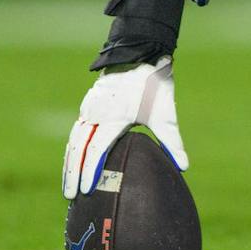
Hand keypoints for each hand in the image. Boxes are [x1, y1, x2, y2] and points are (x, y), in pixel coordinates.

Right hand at [62, 57, 186, 197]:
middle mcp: (96, 113)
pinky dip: (72, 148)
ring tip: (67, 183)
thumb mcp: (165, 114)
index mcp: (113, 117)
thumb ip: (171, 141)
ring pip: (74, 139)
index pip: (96, 149)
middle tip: (70, 196)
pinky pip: (76, 130)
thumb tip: (183, 167)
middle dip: (72, 173)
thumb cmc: (154, 85)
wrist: (140, 53)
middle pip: (78, 148)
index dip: (89, 171)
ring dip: (69, 162)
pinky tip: (73, 160)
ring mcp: (89, 107)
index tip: (86, 190)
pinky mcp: (88, 104)